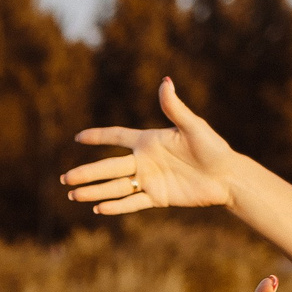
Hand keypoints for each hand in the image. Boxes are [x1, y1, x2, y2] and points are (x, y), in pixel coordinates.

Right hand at [62, 77, 240, 214]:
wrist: (226, 176)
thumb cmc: (213, 148)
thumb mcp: (193, 127)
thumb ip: (175, 108)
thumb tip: (165, 82)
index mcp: (149, 141)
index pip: (117, 137)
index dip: (98, 137)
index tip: (78, 138)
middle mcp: (145, 161)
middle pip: (108, 167)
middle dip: (86, 173)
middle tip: (64, 179)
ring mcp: (150, 181)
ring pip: (115, 187)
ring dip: (94, 191)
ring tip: (73, 196)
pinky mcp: (158, 198)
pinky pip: (132, 203)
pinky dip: (115, 207)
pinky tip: (98, 209)